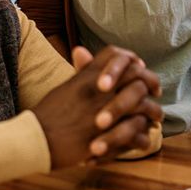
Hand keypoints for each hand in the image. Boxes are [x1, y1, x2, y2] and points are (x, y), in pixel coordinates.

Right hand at [33, 45, 161, 167]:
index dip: (133, 60)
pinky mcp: (107, 137)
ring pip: (144, 107)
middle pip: (138, 78)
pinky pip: (137, 135)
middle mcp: (99, 91)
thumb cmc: (48, 113)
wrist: (34, 139)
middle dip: (152, 84)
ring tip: (155, 119)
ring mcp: (104, 113)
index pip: (119, 57)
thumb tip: (83, 50)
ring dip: (153, 112)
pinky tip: (143, 139)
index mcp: (88, 77)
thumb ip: (82, 71)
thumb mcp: (65, 86)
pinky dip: (143, 137)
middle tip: (156, 92)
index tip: (140, 69)